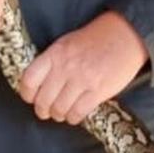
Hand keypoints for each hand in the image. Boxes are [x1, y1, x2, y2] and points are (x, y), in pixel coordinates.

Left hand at [19, 11, 148, 124]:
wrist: (126, 34)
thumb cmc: (94, 40)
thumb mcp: (66, 44)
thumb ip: (50, 63)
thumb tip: (37, 85)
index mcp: (55, 54)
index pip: (29, 80)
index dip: (27, 94)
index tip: (31, 97)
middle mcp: (66, 68)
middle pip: (42, 100)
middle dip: (42, 110)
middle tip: (46, 110)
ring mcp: (82, 80)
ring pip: (59, 110)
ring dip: (58, 115)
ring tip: (62, 112)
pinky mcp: (98, 91)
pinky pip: (77, 113)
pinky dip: (73, 118)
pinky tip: (75, 114)